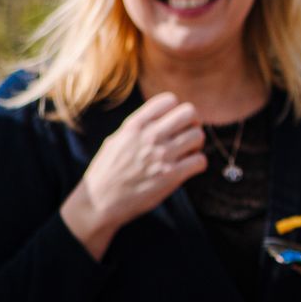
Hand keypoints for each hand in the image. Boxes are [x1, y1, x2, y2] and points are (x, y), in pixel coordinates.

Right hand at [60, 92, 206, 260]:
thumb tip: (160, 118)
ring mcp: (162, 156)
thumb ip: (138, 127)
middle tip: (187, 134)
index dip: (176, 109)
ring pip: (199, 135)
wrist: (99, 202)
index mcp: (135, 125)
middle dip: (192, 122)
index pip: (169, 100)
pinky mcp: (171, 176)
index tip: (174, 121)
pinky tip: (188, 167)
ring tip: (187, 153)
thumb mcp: (116, 139)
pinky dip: (198, 163)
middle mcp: (150, 136)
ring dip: (197, 144)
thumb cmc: (107, 171)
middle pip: (189, 112)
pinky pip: (201, 161)